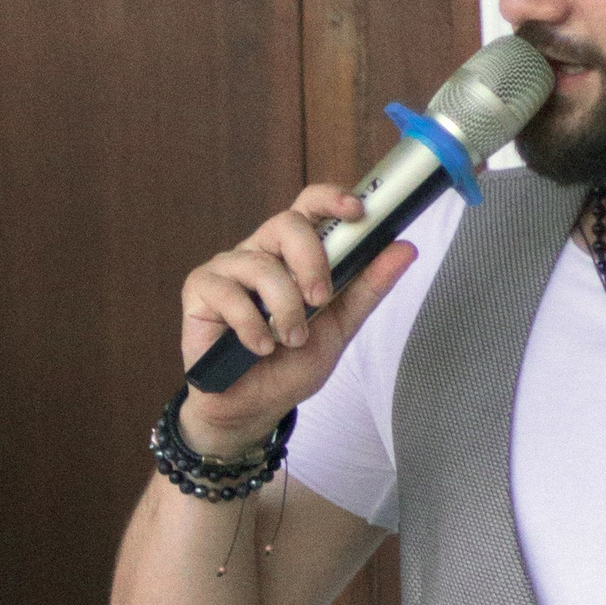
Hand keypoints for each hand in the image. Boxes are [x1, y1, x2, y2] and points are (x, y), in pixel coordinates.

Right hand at [176, 186, 417, 458]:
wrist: (253, 406)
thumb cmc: (291, 363)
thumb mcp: (340, 327)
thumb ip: (368, 287)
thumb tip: (406, 248)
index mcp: (293, 252)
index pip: (310, 205)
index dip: (332, 198)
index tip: (358, 212)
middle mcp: (260, 251)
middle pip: (286, 223)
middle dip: (311, 261)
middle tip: (320, 299)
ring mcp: (228, 268)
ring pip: (260, 265)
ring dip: (284, 308)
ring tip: (290, 340)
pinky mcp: (200, 290)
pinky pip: (229, 294)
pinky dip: (251, 326)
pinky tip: (259, 348)